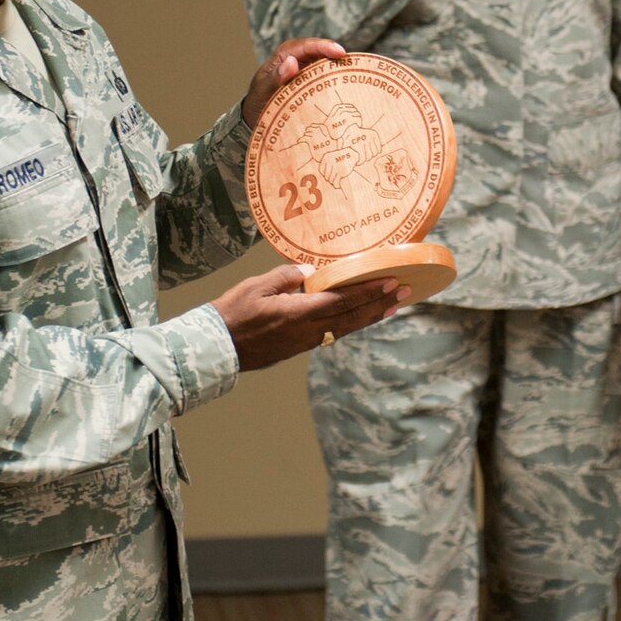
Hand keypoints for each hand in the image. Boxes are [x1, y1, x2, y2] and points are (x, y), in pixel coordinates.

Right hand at [210, 263, 406, 370]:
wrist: (216, 349)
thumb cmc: (232, 315)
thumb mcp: (256, 286)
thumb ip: (286, 276)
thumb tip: (310, 271)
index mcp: (300, 313)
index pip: (344, 300)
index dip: (370, 291)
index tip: (391, 282)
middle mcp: (309, 331)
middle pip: (352, 317)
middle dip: (380, 304)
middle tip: (404, 291)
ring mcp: (305, 342)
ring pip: (346, 328)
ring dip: (370, 316)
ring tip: (391, 305)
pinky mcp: (299, 347)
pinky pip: (333, 334)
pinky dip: (351, 324)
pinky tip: (358, 318)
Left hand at [244, 38, 346, 128]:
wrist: (256, 117)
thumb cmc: (258, 102)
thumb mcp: (263, 91)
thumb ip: (276, 77)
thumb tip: (292, 61)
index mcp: (282, 57)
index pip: (304, 46)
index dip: (323, 46)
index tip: (339, 52)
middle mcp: (295, 59)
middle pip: (317, 50)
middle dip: (333, 52)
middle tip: (350, 61)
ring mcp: (303, 70)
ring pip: (322, 61)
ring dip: (336, 65)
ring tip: (352, 71)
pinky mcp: (309, 81)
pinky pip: (323, 75)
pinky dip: (334, 77)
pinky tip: (346, 83)